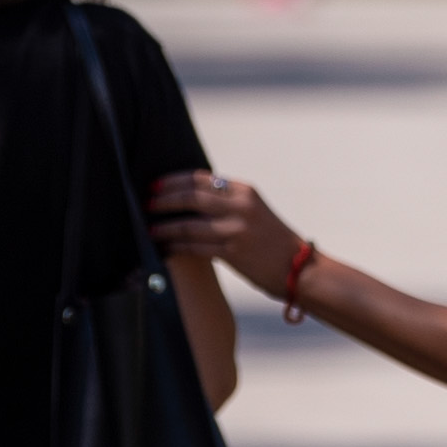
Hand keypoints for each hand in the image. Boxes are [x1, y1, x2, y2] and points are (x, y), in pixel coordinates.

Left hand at [151, 166, 313, 303]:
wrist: (300, 268)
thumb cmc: (273, 241)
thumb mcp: (253, 211)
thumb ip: (226, 203)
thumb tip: (188, 199)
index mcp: (244, 191)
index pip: (200, 178)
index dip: (173, 181)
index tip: (155, 186)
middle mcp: (240, 207)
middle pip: (190, 197)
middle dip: (164, 200)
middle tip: (146, 203)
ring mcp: (237, 230)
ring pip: (188, 224)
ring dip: (164, 226)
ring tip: (149, 228)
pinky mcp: (233, 253)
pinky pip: (195, 247)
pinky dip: (176, 247)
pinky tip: (165, 247)